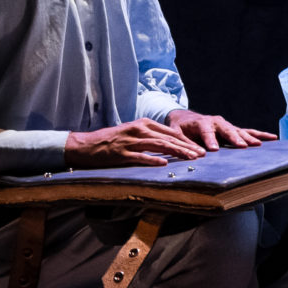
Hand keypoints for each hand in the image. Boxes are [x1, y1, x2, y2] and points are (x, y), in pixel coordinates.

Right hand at [64, 118, 206, 167]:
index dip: (186, 141)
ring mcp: (130, 142)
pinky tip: (164, 163)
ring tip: (190, 158)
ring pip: (158, 146)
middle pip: (168, 138)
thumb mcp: (133, 133)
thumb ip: (150, 137)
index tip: (199, 149)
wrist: (86, 145)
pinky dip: (153, 159)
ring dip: (176, 152)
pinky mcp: (122, 154)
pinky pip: (140, 157)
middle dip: (186, 147)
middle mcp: (139, 130)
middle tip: (201, 155)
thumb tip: (170, 146)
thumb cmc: (111, 141)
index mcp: (143, 123)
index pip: (170, 132)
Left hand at [163, 110, 273, 150]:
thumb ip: (186, 144)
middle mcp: (216, 122)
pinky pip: (247, 131)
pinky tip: (272, 138)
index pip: (206, 132)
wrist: (185, 118)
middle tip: (242, 146)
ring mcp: (226, 125)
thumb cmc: (180, 128)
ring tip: (259, 145)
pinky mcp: (233, 129)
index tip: (213, 150)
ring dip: (249, 138)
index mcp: (201, 122)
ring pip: (239, 131)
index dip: (210, 140)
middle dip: (235, 139)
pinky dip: (259, 135)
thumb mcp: (177, 134)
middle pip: (227, 130)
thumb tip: (196, 156)